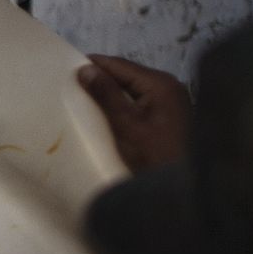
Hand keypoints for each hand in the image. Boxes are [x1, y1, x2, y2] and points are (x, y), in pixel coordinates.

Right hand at [77, 55, 191, 172]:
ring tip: (85, 98)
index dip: (93, 65)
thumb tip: (85, 69)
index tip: (67, 68)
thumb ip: (106, 95)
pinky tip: (108, 112)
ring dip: (111, 93)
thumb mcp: (126, 125)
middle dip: (101, 79)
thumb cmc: (155, 155)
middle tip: (73, 86)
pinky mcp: (170, 114)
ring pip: (133, 88)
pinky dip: (123, 104)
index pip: (120, 65)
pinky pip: (141, 100)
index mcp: (160, 83)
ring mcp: (171, 99)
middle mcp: (168, 85)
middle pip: (127, 75)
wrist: (186, 188)